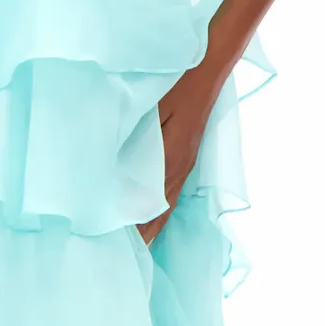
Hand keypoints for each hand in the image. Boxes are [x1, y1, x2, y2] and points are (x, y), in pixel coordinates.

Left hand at [139, 59, 225, 247]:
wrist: (210, 65)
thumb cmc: (178, 81)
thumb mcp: (154, 106)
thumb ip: (137, 134)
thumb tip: (114, 163)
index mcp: (171, 157)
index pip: (153, 204)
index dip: (139, 228)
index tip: (125, 248)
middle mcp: (181, 165)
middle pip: (161, 210)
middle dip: (145, 235)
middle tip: (128, 260)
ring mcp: (186, 161)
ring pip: (167, 202)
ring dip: (154, 225)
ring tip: (140, 248)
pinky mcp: (187, 153)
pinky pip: (172, 189)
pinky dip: (161, 208)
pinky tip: (155, 216)